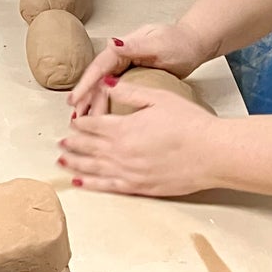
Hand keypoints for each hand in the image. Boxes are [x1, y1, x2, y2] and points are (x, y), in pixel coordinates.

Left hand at [58, 88, 222, 196]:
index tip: (72, 121)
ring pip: (93, 169)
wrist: (212, 153)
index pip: (92, 125)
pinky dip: (91, 185)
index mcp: (123, 128)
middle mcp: (120, 153)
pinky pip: (108, 187)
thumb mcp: (158, 98)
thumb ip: (128, 93)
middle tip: (59, 142)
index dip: (80, 122)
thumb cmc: (190, 123)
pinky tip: (80, 184)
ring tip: (61, 162)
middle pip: (88, 147)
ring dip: (75, 165)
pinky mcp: (140, 188)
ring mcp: (129, 172)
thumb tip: (106, 84)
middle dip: (72, 144)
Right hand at [67, 22, 210, 117]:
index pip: (99, 65)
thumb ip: (136, 45)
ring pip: (104, 86)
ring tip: (83, 120)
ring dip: (93, 102)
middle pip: (97, 78)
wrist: (193, 45)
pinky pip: (113, 91)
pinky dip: (105, 103)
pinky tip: (100, 116)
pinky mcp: (132, 77)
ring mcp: (126, 67)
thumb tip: (112, 43)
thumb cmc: (179, 43)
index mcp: (124, 47)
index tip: (75, 99)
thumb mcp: (159, 44)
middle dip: (85, 96)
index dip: (86, 83)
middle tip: (76, 116)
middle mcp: (121, 56)